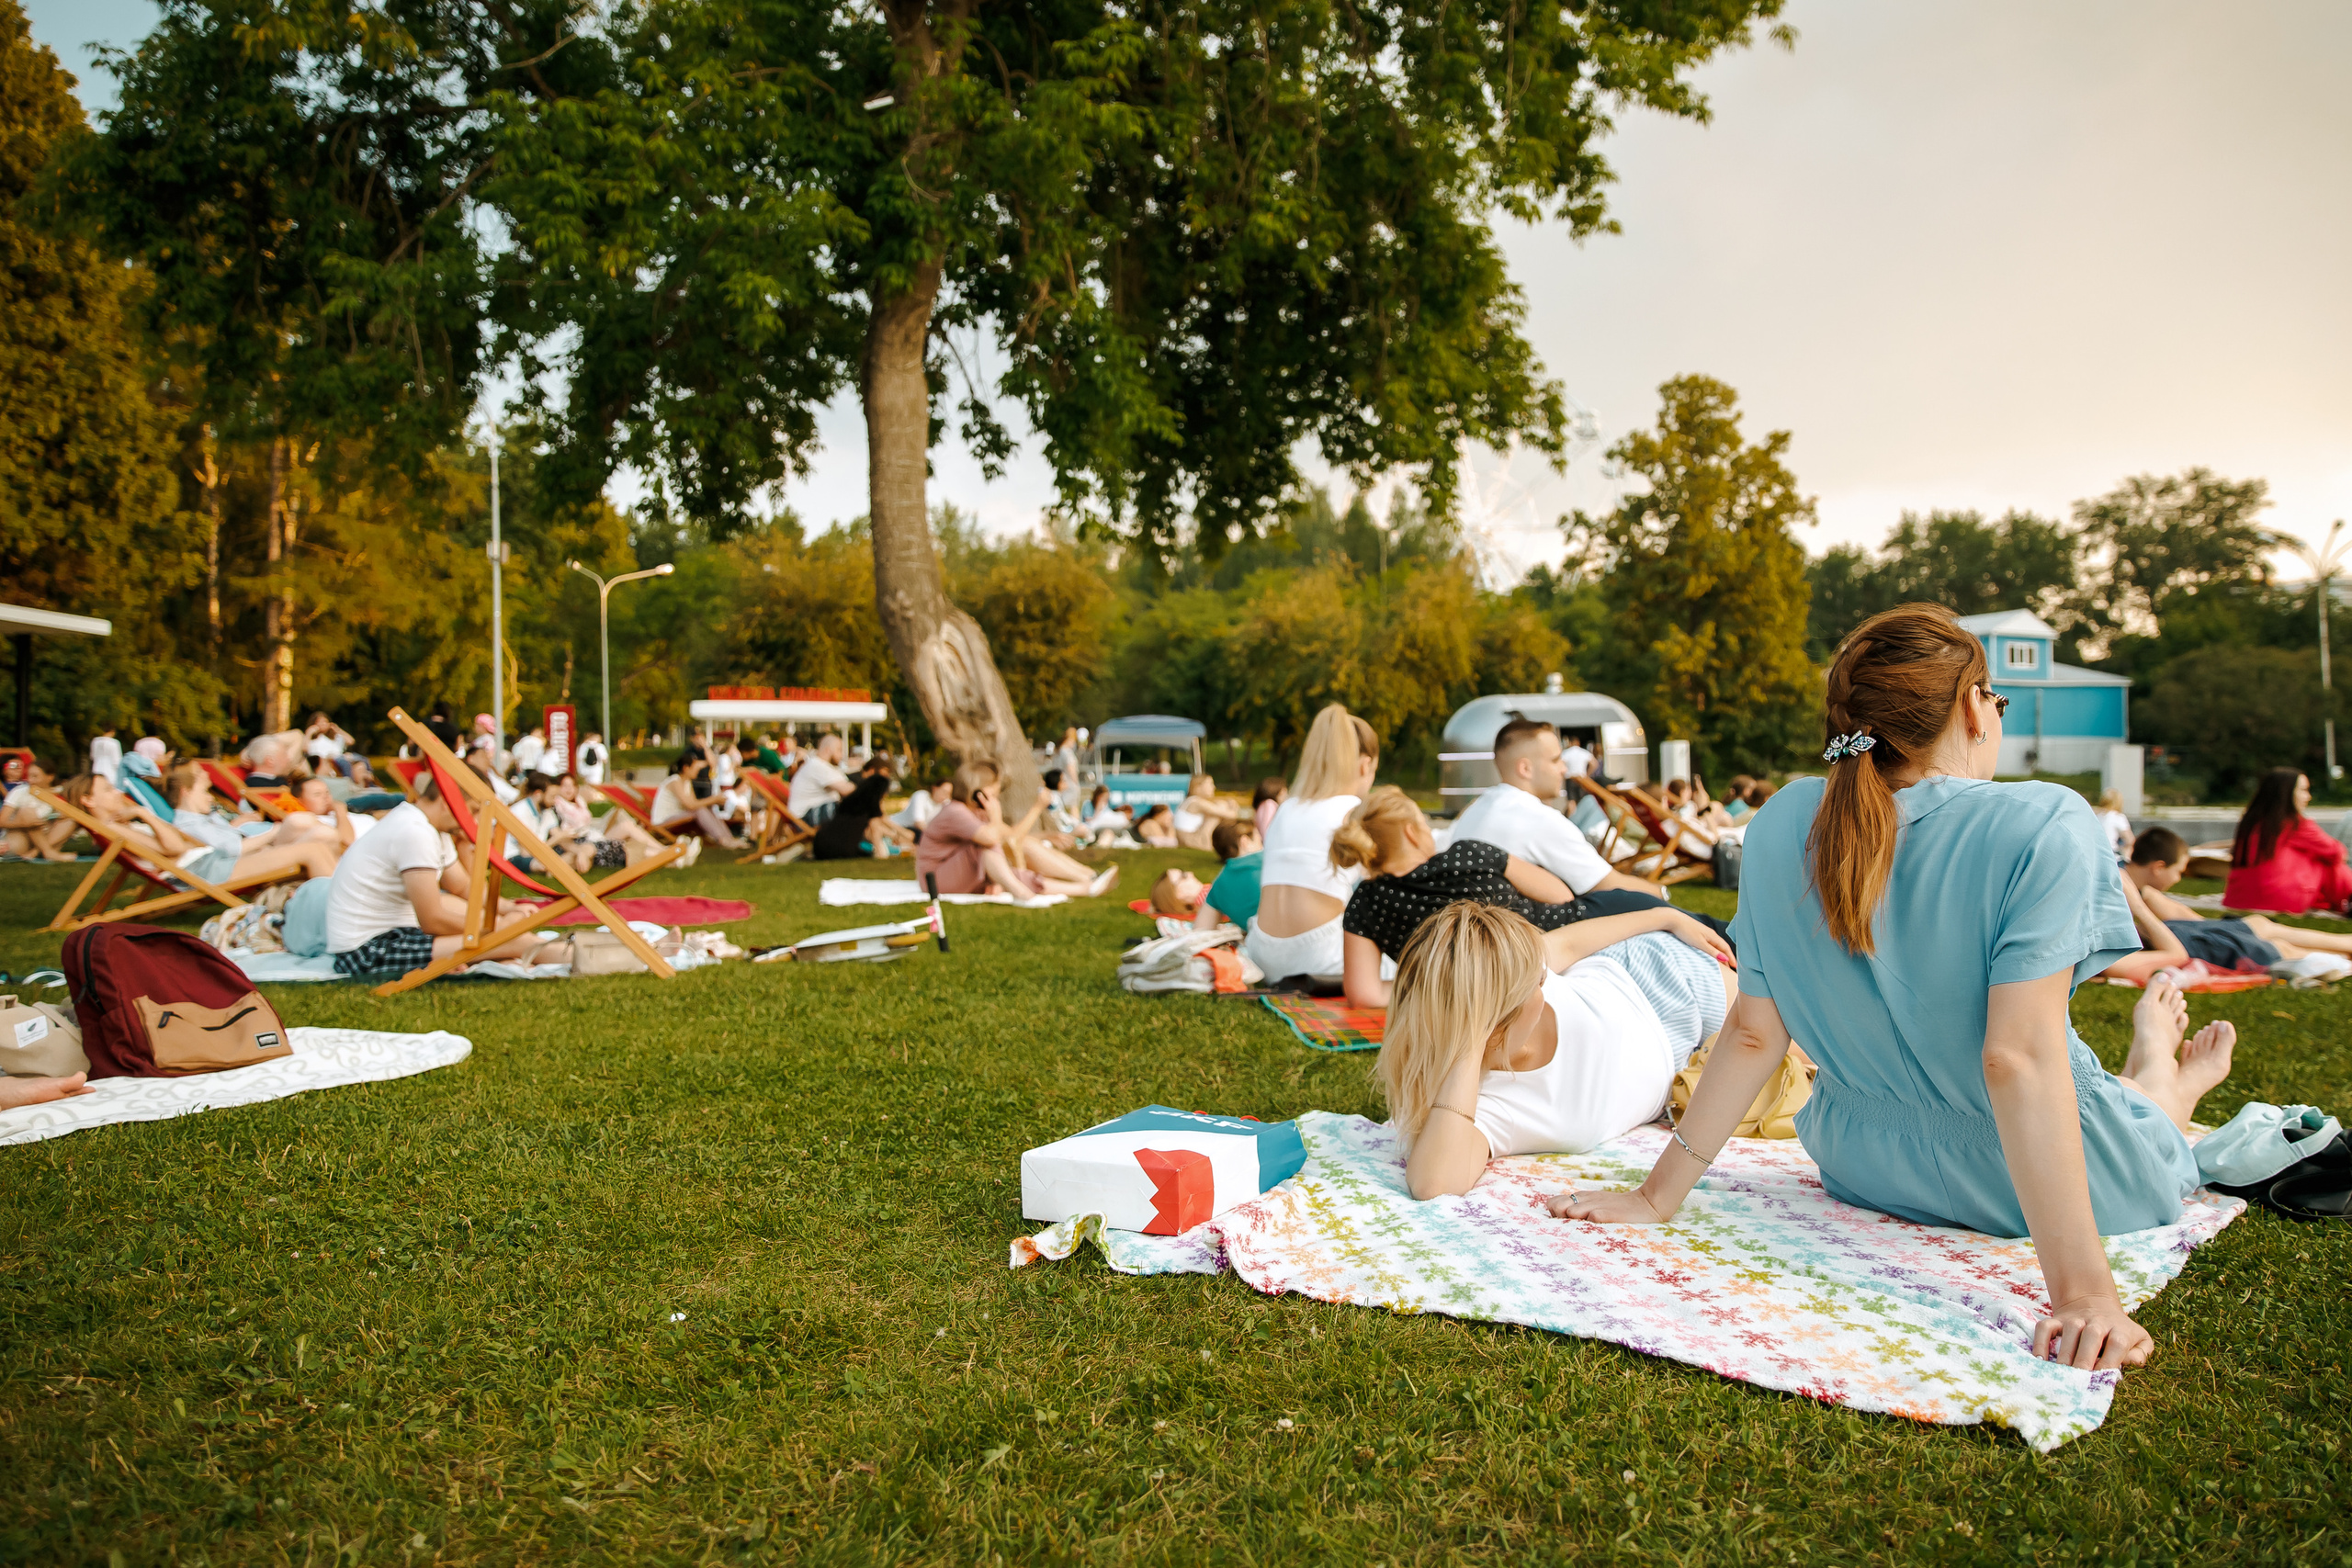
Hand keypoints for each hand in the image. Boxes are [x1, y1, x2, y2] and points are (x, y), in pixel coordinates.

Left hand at [1546, 1187, 1670, 1223]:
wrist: (1646, 1204)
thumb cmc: (1618, 1208)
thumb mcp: (1595, 1203)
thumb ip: (1579, 1208)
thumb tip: (1562, 1217)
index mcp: (1581, 1197)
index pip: (1552, 1203)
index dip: (1553, 1215)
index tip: (1564, 1224)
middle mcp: (1585, 1199)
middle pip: (1555, 1206)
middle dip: (1557, 1219)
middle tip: (1570, 1228)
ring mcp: (1596, 1205)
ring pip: (1570, 1211)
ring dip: (1571, 1222)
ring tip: (1581, 1231)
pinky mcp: (1608, 1213)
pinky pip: (1591, 1217)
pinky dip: (1589, 1225)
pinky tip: (1594, 1231)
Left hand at [1667, 913, 1735, 966]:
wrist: (1672, 919)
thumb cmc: (1685, 931)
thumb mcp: (1700, 943)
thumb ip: (1712, 951)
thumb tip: (1725, 959)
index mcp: (1712, 936)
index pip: (1725, 948)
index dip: (1731, 957)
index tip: (1735, 967)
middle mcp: (1709, 934)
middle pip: (1721, 947)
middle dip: (1726, 957)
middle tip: (1730, 968)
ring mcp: (1702, 933)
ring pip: (1714, 945)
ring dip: (1719, 954)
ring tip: (1721, 963)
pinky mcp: (1695, 933)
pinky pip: (1708, 944)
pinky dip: (1711, 950)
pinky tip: (1708, 954)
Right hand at [2032, 1294, 2151, 1369]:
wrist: (2094, 1304)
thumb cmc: (2119, 1332)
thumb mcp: (2139, 1339)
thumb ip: (2140, 1354)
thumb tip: (2128, 1363)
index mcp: (2120, 1329)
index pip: (2117, 1343)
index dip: (2111, 1361)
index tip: (2103, 1379)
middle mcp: (2097, 1321)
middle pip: (2092, 1336)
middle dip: (2085, 1359)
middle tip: (2079, 1380)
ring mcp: (2075, 1319)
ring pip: (2069, 1332)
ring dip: (2065, 1354)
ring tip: (2062, 1374)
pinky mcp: (2057, 1319)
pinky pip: (2045, 1328)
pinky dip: (2040, 1342)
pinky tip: (2041, 1360)